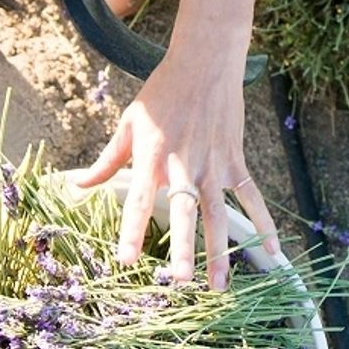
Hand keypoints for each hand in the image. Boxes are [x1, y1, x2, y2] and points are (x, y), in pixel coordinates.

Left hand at [72, 47, 280, 288]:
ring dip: (220, 251)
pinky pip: (251, 197)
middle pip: (185, 212)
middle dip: (184, 248)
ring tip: (219, 287)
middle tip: (180, 281)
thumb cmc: (161, 92)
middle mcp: (184, 164)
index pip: (140, 199)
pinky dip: (264, 224)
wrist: (205, 62)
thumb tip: (77, 185)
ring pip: (219, 214)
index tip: (127, 259)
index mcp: (153, 155)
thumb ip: (106, 161)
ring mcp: (214, 164)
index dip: (132, 229)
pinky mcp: (235, 160)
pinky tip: (272, 253)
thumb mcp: (128, 123)